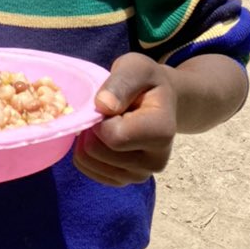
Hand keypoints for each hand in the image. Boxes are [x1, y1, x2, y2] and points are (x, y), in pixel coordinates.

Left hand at [73, 53, 177, 186]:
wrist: (160, 101)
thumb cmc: (146, 82)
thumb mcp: (136, 68)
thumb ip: (121, 83)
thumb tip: (103, 106)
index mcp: (162, 133)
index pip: (112, 136)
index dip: (100, 117)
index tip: (111, 102)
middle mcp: (155, 162)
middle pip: (96, 151)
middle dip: (92, 127)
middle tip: (108, 112)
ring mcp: (140, 175)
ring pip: (89, 162)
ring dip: (88, 138)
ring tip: (108, 122)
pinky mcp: (124, 180)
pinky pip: (88, 170)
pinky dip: (87, 151)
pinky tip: (104, 136)